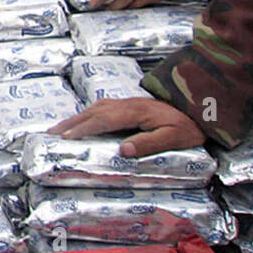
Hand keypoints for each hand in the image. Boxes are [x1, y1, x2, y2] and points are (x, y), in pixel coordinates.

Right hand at [49, 98, 205, 156]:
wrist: (200, 107)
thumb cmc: (189, 126)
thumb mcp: (175, 138)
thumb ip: (150, 143)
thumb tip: (123, 150)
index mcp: (134, 112)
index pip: (102, 120)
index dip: (82, 129)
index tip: (65, 138)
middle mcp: (126, 104)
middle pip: (92, 112)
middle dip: (71, 123)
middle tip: (52, 134)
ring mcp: (126, 102)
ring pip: (94, 108)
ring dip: (76, 118)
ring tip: (60, 129)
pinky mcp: (129, 105)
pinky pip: (101, 108)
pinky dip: (86, 114)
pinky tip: (82, 121)